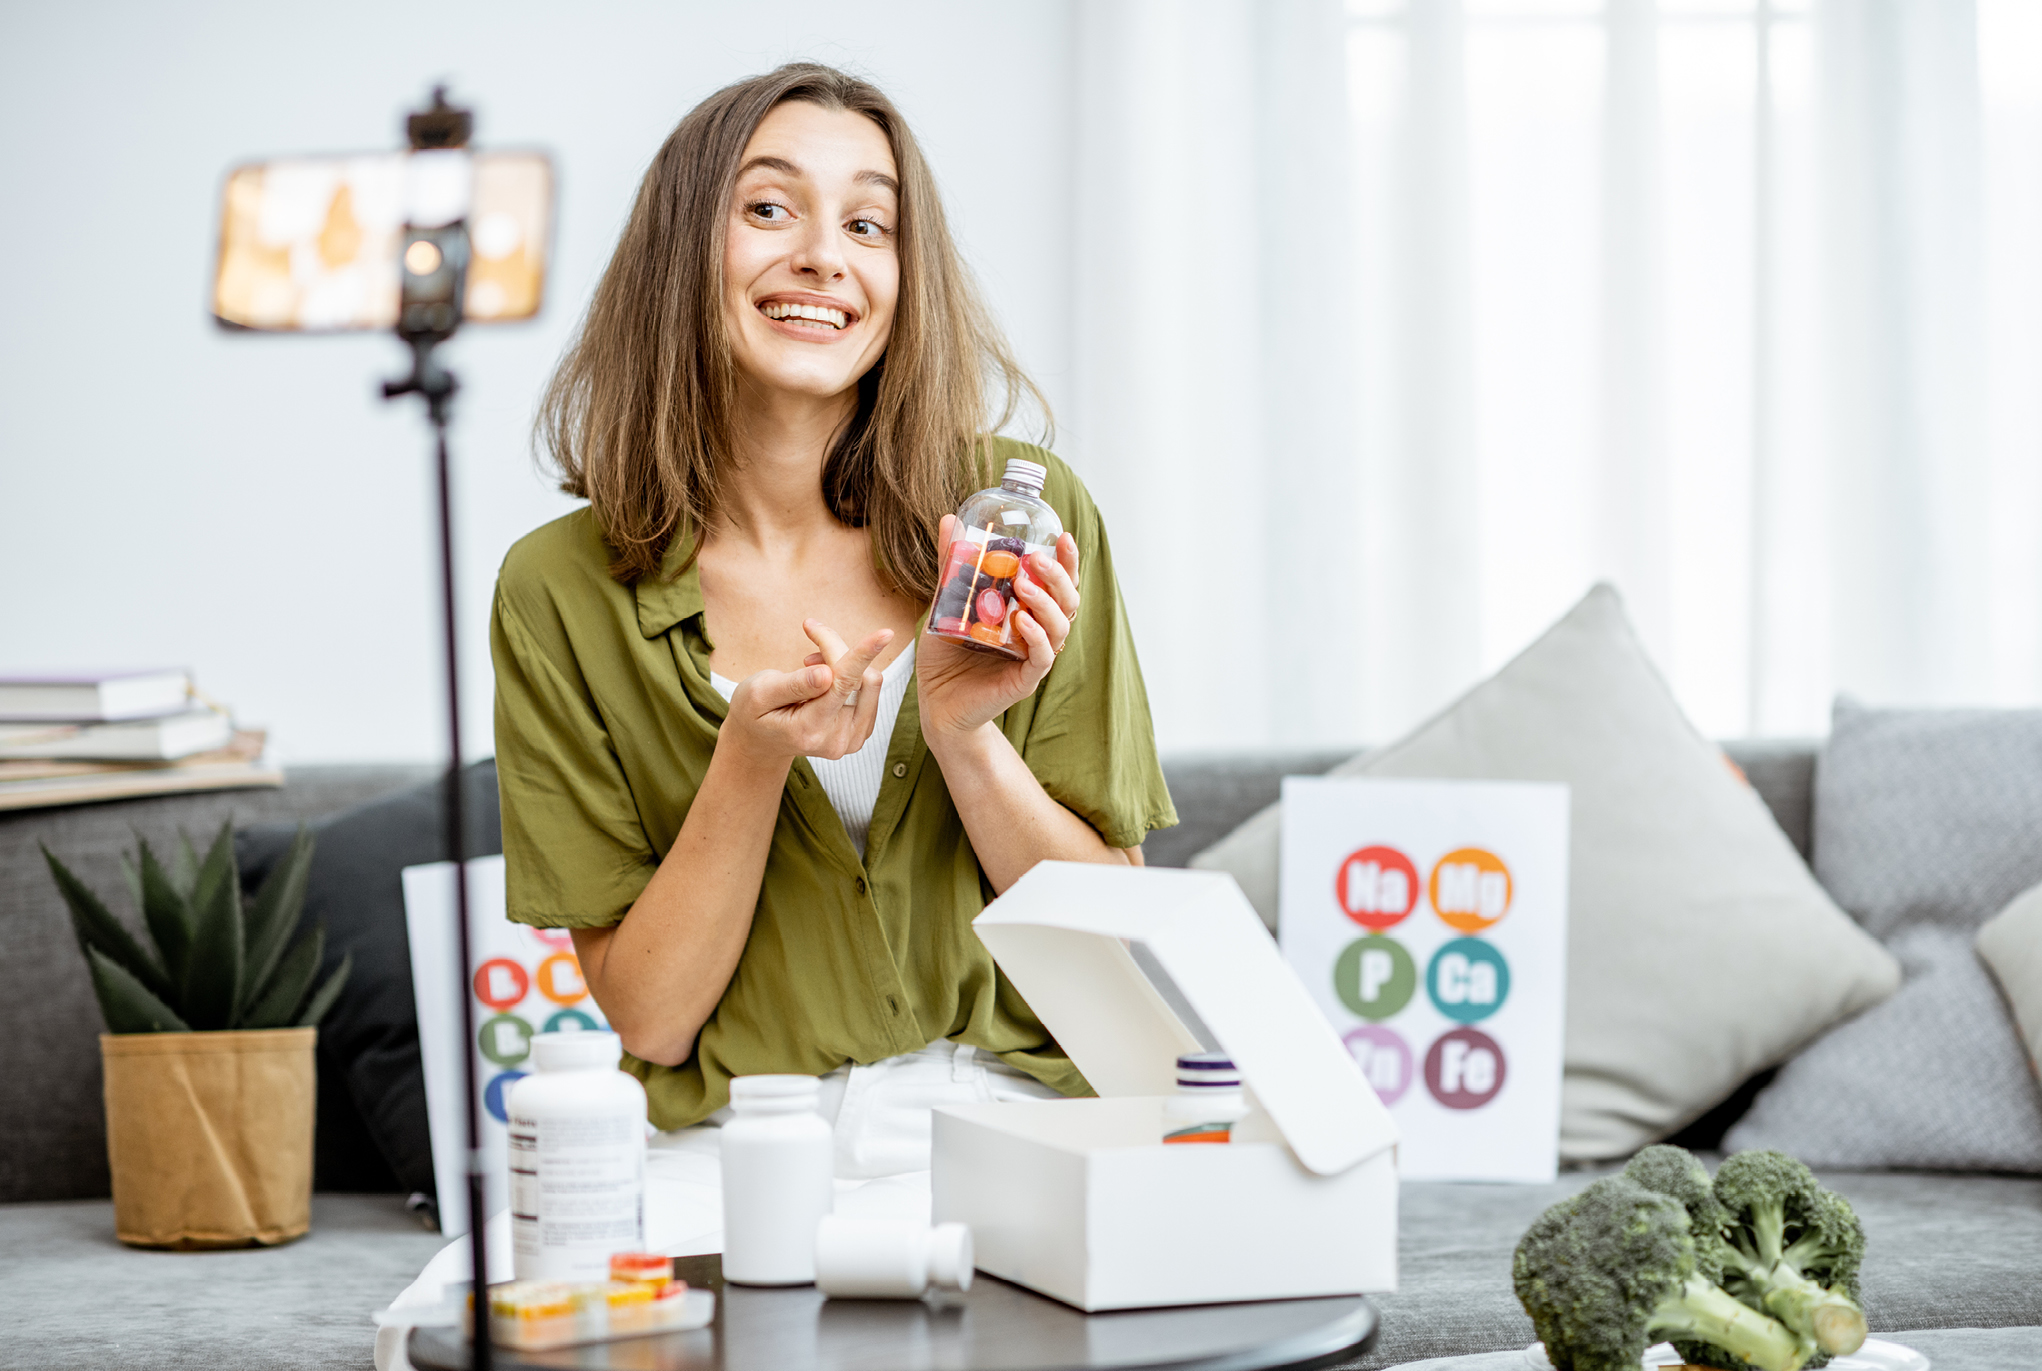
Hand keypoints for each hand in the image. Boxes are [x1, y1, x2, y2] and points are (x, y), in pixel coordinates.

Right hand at [722, 621, 890, 767]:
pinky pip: (869, 691)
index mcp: (808, 730)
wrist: (760, 742)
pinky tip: (824, 682)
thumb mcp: (760, 693)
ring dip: (843, 664)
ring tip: (811, 668)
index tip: (885, 633)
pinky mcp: (861, 733)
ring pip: (868, 682)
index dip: (863, 654)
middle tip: (810, 643)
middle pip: (857, 677)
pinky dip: (850, 677)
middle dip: (836, 651)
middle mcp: (836, 740)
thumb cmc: (754, 712)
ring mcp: (851, 740)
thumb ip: (794, 683)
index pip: (843, 684)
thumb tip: (827, 673)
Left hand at [918, 514, 1081, 739]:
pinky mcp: (1024, 680)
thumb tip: (950, 520)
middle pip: (1068, 601)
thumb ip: (952, 566)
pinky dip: (1036, 637)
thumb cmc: (946, 653)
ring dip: (1046, 603)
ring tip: (1025, 586)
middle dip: (1059, 577)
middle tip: (1036, 560)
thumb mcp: (947, 603)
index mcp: (1028, 611)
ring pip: (1060, 627)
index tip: (1063, 535)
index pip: (1058, 583)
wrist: (935, 701)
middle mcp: (1037, 632)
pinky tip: (1021, 621)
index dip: (1067, 561)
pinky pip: (1042, 657)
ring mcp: (1033, 657)